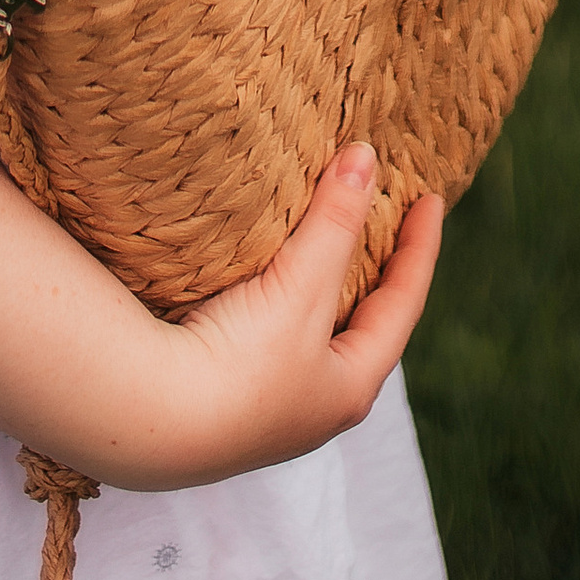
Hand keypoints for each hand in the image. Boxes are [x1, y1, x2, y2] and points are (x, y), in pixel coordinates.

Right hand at [131, 146, 444, 489]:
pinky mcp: (224, 396)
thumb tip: (366, 159)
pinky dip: (279, 298)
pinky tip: (261, 281)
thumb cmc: (240, 362)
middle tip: (385, 224)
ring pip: (312, 333)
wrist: (149, 420)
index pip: (402, 304)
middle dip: (374, 273)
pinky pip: (269, 335)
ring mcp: (268, 406)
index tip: (430, 198)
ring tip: (326, 243)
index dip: (419, 248)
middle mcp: (315, 405)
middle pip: (361, 324)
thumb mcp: (301, 289)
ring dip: (322, 285)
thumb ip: (335, 224)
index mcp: (350, 388)